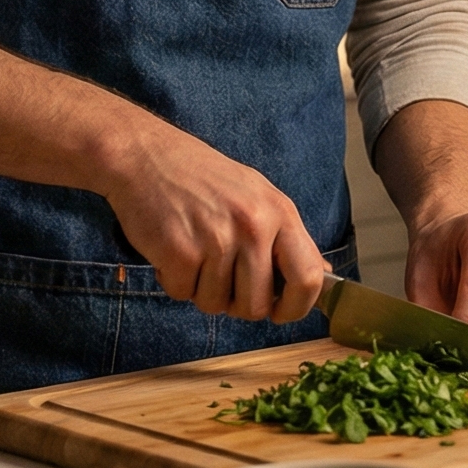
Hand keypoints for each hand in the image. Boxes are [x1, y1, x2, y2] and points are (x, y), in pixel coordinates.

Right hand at [96, 126, 329, 325]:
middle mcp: (253, 226)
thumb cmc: (203, 178)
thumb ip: (287, 237)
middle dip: (238, 304)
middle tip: (221, 278)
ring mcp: (216, 239)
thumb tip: (321, 276)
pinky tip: (172, 248)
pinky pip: (182, 294)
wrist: (147, 155)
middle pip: (257, 305)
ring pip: (216, 305)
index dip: (296, 308)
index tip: (280, 312)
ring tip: (195, 253)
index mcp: (279, 212)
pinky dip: (174, 280)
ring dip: (201, 289)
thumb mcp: (258, 195)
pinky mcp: (180, 252)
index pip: (308, 278)